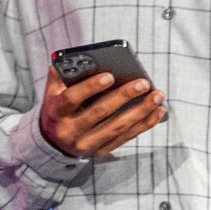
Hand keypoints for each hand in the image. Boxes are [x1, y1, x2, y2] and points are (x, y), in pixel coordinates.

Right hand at [38, 65, 164, 157]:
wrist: (52, 140)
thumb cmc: (57, 106)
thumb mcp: (52, 90)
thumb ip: (62, 73)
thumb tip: (83, 58)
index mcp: (55, 110)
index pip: (72, 98)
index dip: (90, 87)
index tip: (110, 76)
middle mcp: (69, 130)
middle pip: (99, 112)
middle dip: (123, 96)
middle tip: (144, 83)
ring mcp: (85, 143)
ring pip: (117, 127)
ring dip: (140, 111)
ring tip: (157, 96)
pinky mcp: (100, 151)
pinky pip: (125, 137)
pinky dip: (144, 124)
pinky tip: (157, 112)